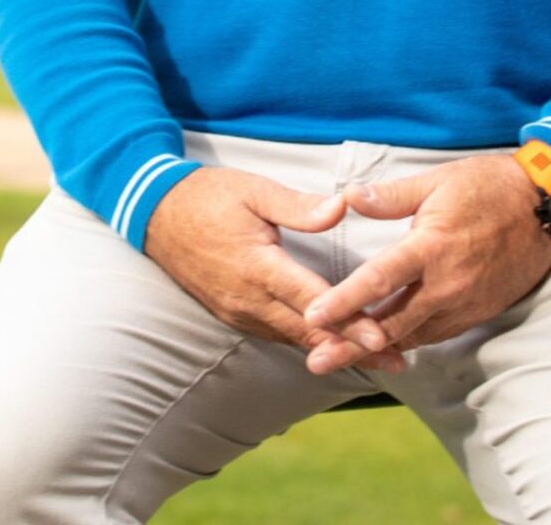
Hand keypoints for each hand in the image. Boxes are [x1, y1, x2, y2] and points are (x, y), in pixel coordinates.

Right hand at [141, 167, 402, 373]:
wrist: (153, 213)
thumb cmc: (206, 196)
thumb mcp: (253, 190)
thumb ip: (298, 205)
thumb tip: (341, 208)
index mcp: (257, 266)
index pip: (313, 301)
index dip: (349, 321)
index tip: (383, 337)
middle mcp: (248, 298)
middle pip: (308, 331)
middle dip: (353, 347)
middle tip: (397, 359)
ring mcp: (237, 310)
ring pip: (292, 338)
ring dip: (332, 348)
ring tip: (374, 358)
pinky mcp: (231, 313)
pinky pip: (275, 333)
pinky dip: (306, 341)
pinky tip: (329, 344)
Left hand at [302, 155, 550, 370]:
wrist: (549, 208)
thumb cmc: (489, 187)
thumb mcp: (437, 182)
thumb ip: (390, 196)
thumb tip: (348, 196)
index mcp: (432, 248)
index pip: (379, 280)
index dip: (344, 301)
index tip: (313, 317)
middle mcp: (448, 285)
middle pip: (391, 324)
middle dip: (350, 345)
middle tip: (315, 361)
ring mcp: (465, 303)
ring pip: (412, 335)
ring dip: (375, 350)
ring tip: (338, 360)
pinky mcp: (478, 312)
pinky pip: (435, 334)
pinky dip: (406, 342)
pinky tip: (382, 348)